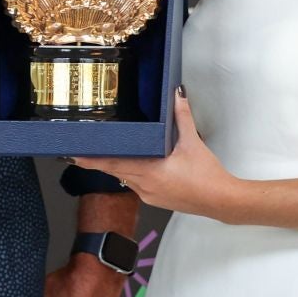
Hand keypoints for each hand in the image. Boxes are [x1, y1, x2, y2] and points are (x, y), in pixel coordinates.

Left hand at [74, 91, 236, 217]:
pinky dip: (132, 175)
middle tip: (80, 155)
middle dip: (98, 163)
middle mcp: (145, 186)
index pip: (113, 164)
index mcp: (149, 172)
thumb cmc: (207, 175)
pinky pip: (138, 185)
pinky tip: (134, 167)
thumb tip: (177, 95)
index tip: (75, 156)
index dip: (93, 160)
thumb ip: (182, 117)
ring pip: (126, 179)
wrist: (222, 201)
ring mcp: (150, 196)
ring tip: (104, 157)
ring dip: (116, 168)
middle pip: (115, 172)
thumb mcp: (192, 142)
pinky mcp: (158, 200)